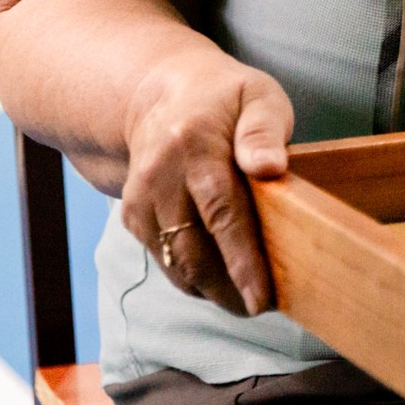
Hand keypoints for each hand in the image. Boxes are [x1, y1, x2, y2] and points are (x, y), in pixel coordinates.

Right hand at [118, 47, 293, 315]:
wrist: (159, 96)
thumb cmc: (223, 99)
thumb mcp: (256, 96)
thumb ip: (265, 130)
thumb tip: (269, 168)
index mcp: (194, 143)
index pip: (221, 211)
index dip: (242, 259)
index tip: (263, 297)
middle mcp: (160, 175)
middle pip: (194, 248)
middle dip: (230, 288)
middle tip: (264, 308)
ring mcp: (142, 198)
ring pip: (176, 263)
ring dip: (213, 291)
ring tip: (247, 303)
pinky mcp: (134, 216)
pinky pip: (165, 260)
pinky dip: (193, 280)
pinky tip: (221, 285)